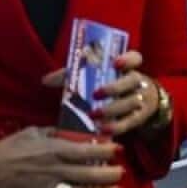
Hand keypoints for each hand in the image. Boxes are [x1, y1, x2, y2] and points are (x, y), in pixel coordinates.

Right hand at [0, 127, 122, 187]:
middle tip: (121, 172)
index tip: (118, 149)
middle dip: (111, 175)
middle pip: (91, 175)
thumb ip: (56, 133)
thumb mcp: (34, 132)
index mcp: (54, 150)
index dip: (107, 151)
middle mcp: (55, 170)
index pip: (89, 151)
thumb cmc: (8, 148)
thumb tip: (75, 134)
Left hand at [42, 50, 161, 137]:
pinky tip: (103, 129)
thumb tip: (45, 80)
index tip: (115, 63)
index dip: (127, 59)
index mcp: (126, 67)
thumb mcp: (91, 77)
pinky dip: (117, 126)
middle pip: (132, 80)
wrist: (132, 106)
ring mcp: (141, 99)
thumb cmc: (106, 86)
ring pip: (132, 102)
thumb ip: (71, 76)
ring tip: (94, 115)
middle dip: (115, 87)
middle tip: (95, 94)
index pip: (135, 58)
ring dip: (113, 109)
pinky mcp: (139, 118)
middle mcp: (137, 81)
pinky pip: (130, 122)